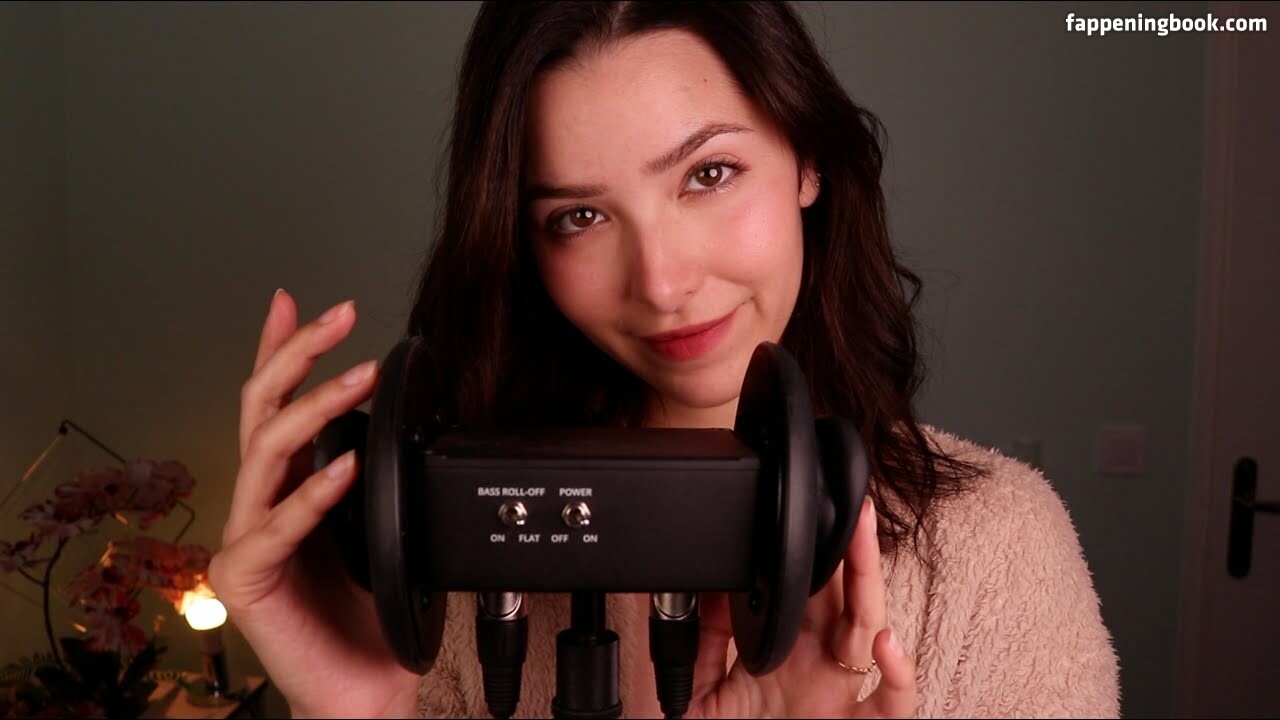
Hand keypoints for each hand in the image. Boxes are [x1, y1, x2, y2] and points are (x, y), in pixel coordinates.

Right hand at [208, 290, 420, 718]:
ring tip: (361, 375)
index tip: (302, 302)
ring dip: (317, 404)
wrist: (363, 685)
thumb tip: (394, 423)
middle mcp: (260, 503)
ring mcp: (245, 538)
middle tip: (339, 316)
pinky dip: (316, 490)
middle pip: (262, 409)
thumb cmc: (368, 611)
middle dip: (297, 353)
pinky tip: (347, 465)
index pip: (276, 404)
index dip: (282, 350)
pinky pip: (279, 523)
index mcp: (289, 486)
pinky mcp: (245, 576)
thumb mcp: (376, 524)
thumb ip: (370, 476)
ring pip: (269, 450)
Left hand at [687, 496, 916, 717]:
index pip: (804, 589)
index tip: (804, 509)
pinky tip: (884, 645)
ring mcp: (845, 697)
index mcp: (788, 653)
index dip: (808, 551)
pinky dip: (899, 674)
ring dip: (870, 584)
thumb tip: (706, 593)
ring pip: (870, 629)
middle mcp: (822, 668)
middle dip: (847, 548)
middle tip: (848, 504)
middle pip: (843, 594)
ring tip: (862, 543)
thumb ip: (701, 647)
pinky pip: (892, 704)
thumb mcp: (703, 698)